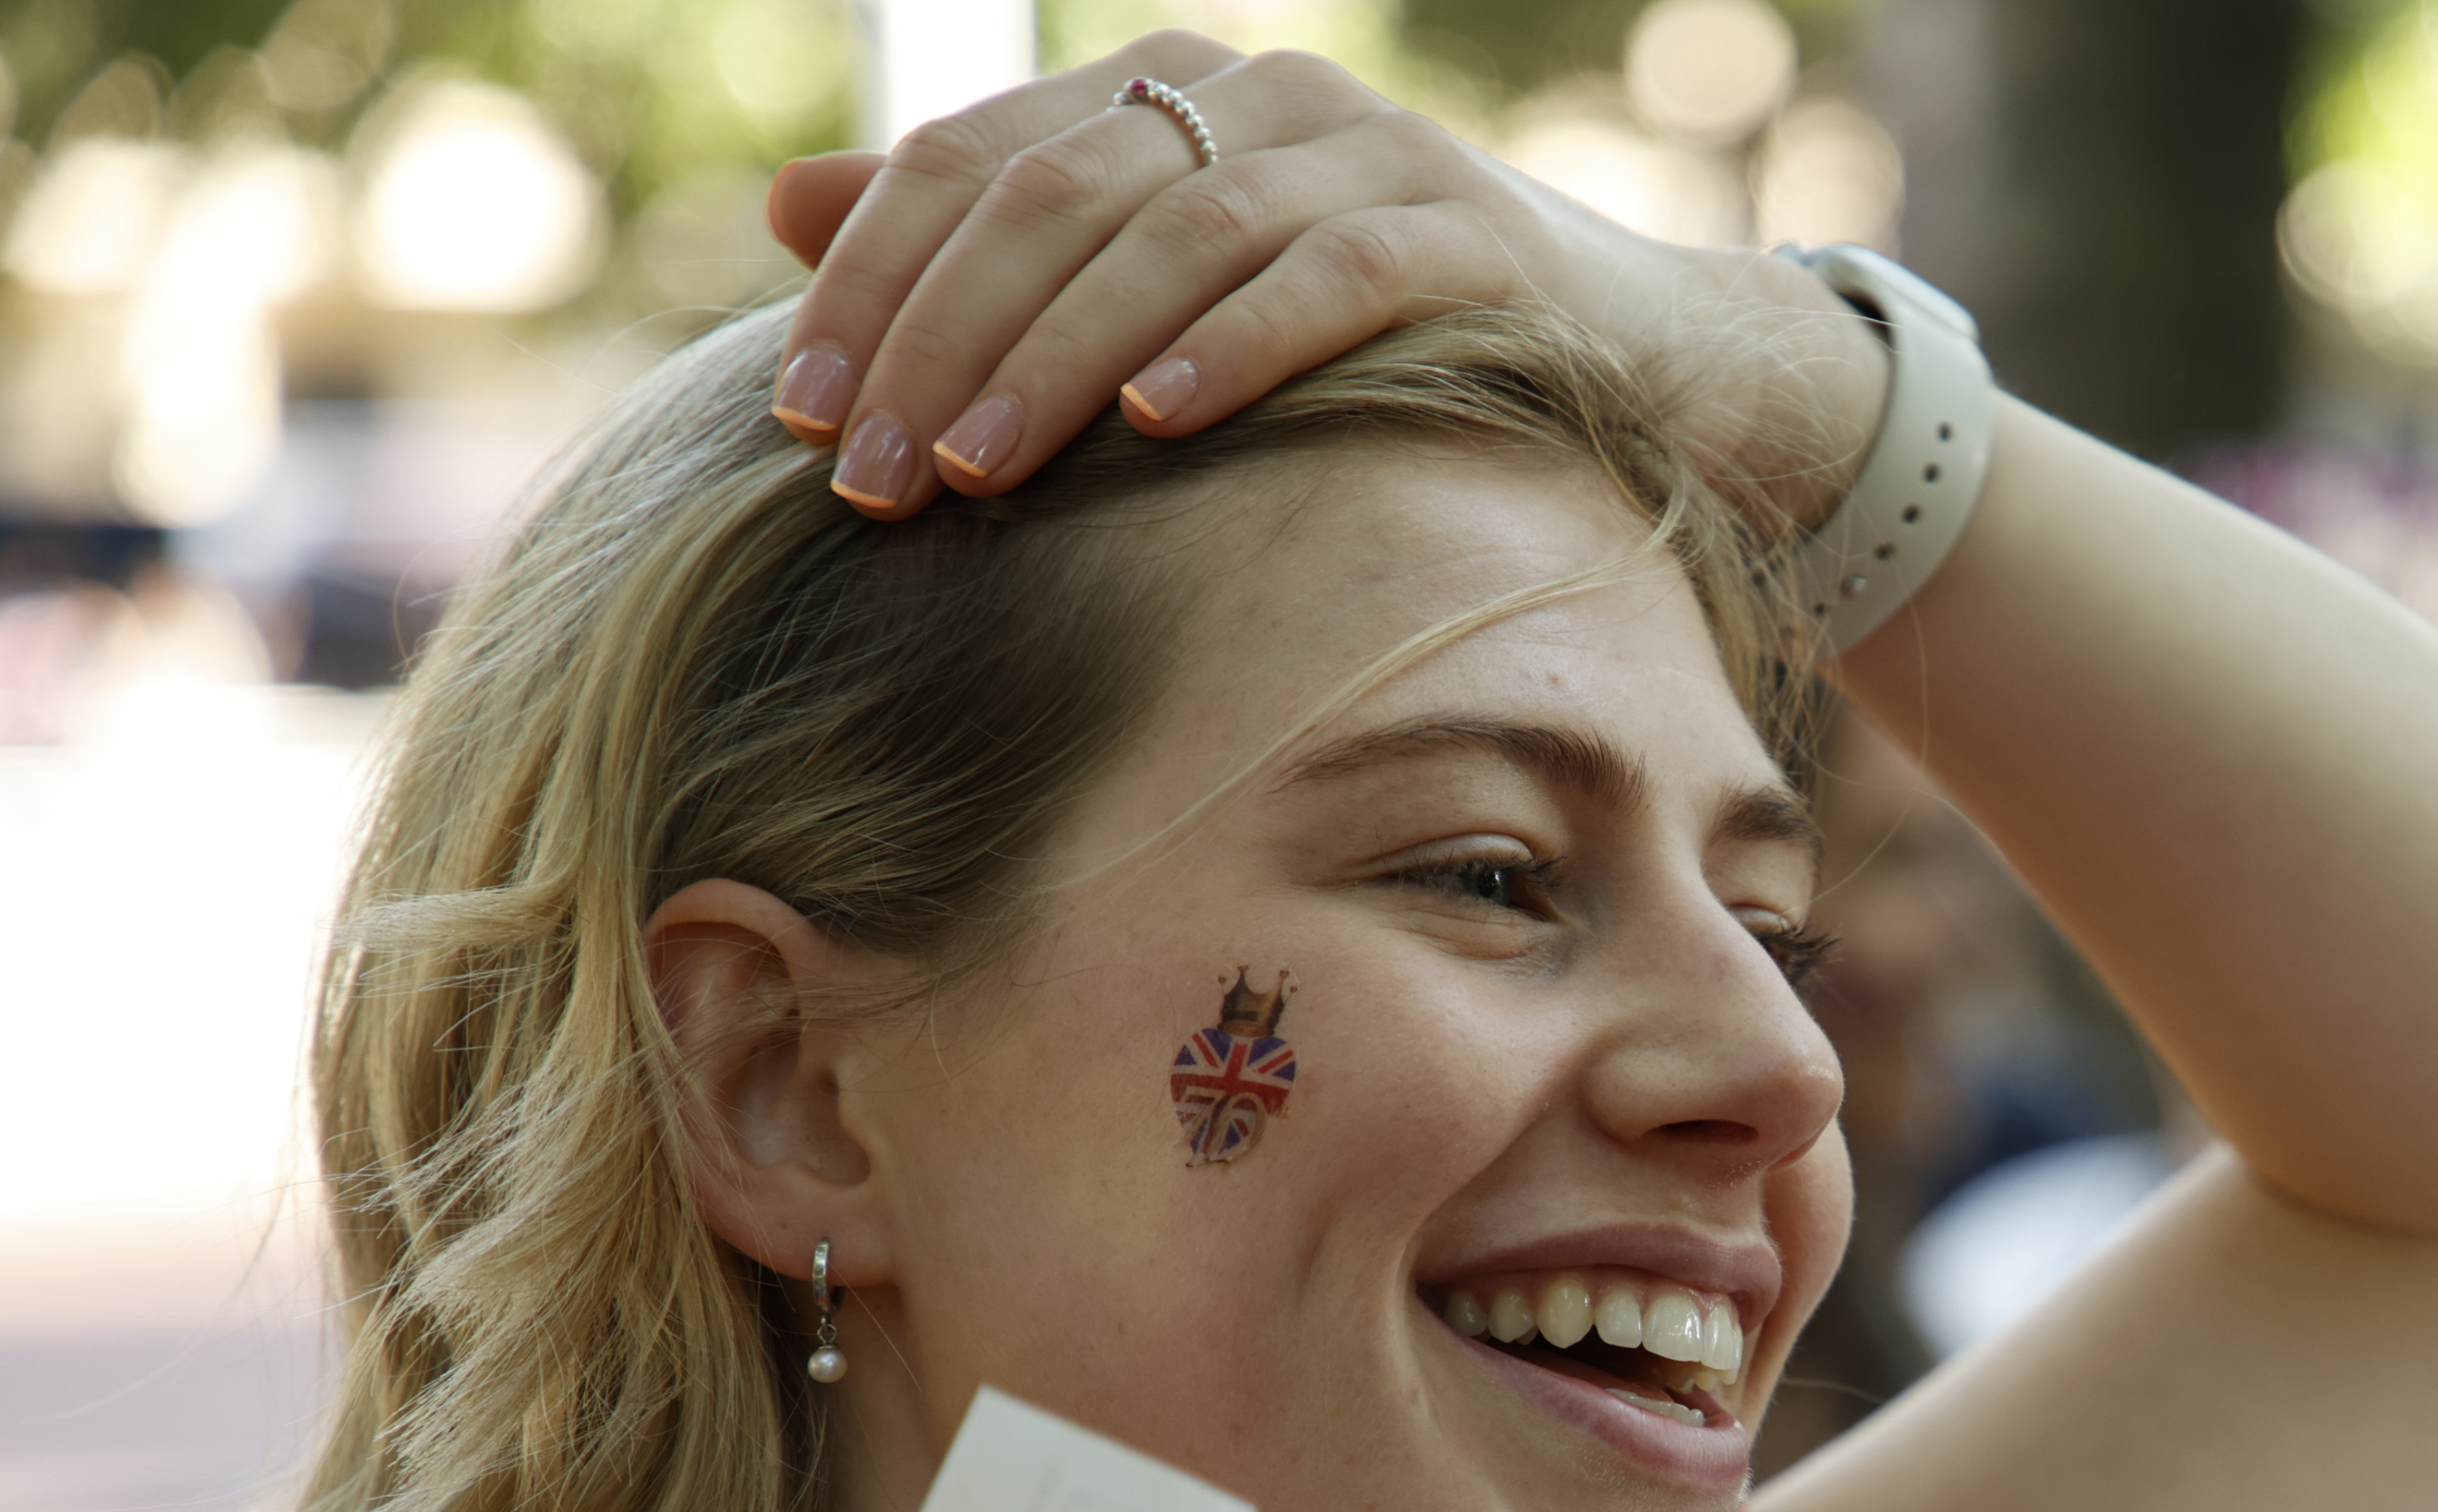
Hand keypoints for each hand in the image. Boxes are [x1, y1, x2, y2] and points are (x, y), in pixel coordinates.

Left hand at [755, 33, 1883, 521]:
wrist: (1634, 359)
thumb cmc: (1374, 346)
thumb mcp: (1167, 295)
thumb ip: (996, 246)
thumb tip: (789, 212)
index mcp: (1167, 92)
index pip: (972, 160)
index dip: (871, 282)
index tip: (802, 418)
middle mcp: (1259, 93)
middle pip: (1054, 192)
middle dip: (942, 338)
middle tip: (873, 478)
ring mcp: (1371, 151)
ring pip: (1174, 232)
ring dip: (1058, 359)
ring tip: (981, 474)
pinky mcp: (1467, 232)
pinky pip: (1328, 275)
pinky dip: (1233, 345)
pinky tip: (1157, 420)